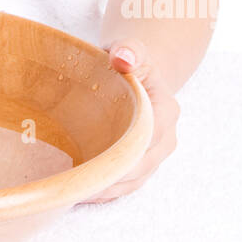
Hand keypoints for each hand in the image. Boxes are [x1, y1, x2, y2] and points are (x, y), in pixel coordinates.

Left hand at [79, 39, 179, 202]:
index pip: (147, 139)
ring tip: (75, 192)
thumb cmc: (131, 59)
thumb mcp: (130, 48)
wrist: (138, 70)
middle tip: (78, 184)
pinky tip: (83, 193)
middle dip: (111, 177)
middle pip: (140, 166)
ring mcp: (156, 153)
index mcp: (166, 110)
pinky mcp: (143, 163)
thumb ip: (128, 50)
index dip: (123, 153)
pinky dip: (108, 190)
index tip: (96, 164)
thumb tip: (122, 57)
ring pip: (134, 180)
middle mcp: (166, 137)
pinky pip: (128, 183)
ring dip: (107, 189)